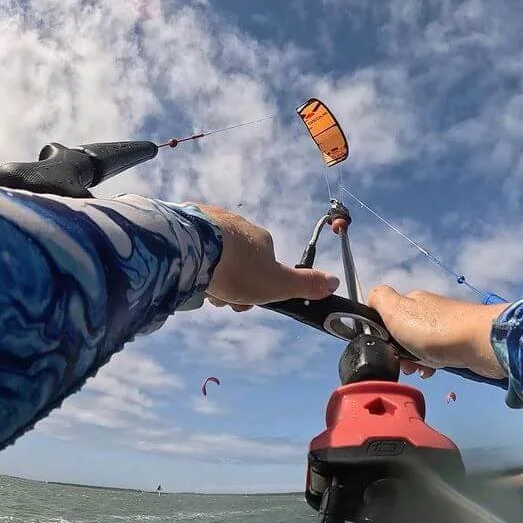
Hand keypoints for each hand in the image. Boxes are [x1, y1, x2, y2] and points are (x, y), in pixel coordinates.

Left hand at [189, 203, 339, 311]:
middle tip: (220, 298)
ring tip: (202, 286)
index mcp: (262, 238)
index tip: (244, 303)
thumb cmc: (239, 269)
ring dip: (211, 274)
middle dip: (231, 284)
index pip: (264, 266)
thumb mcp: (277, 284)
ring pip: (215, 255)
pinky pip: (194, 245)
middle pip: (238, 262)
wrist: (194, 247)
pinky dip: (194, 259)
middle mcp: (239, 225)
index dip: (256, 289)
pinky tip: (188, 271)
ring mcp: (211, 220)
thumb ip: (305, 284)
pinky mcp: (186, 221)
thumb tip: (336, 281)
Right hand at [366, 286, 506, 378]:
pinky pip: (439, 354)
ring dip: (416, 360)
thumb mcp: (396, 309)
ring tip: (421, 370)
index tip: (386, 348)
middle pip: (404, 333)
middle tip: (405, 364)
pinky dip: (434, 363)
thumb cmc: (433, 329)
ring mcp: (445, 326)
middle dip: (400, 351)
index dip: (383, 333)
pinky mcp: (460, 342)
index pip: (388, 315)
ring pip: (421, 346)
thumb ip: (378, 299)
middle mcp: (428, 310)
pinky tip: (435, 370)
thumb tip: (371, 298)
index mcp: (412, 301)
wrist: (479, 343)